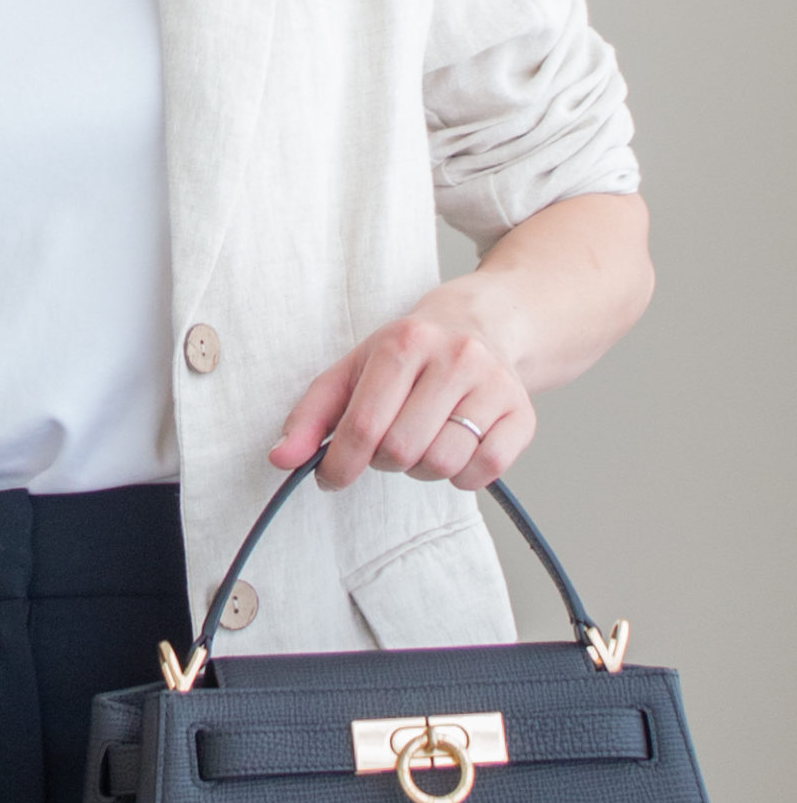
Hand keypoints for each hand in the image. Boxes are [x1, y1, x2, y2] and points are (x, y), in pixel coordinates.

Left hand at [267, 299, 535, 492]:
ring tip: (422, 443)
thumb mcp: (350, 373)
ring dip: (421, 470)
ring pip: (443, 463)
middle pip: (403, 450)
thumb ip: (308, 418)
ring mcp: (494, 383)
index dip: (341, 465)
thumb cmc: (406, 357)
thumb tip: (280, 460)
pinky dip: (462, 476)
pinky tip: (455, 450)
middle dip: (385, 461)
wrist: (481, 324)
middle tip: (389, 445)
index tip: (332, 477)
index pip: (364, 426)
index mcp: (405, 343)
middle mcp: (455, 357)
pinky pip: (486, 470)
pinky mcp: (522, 412)